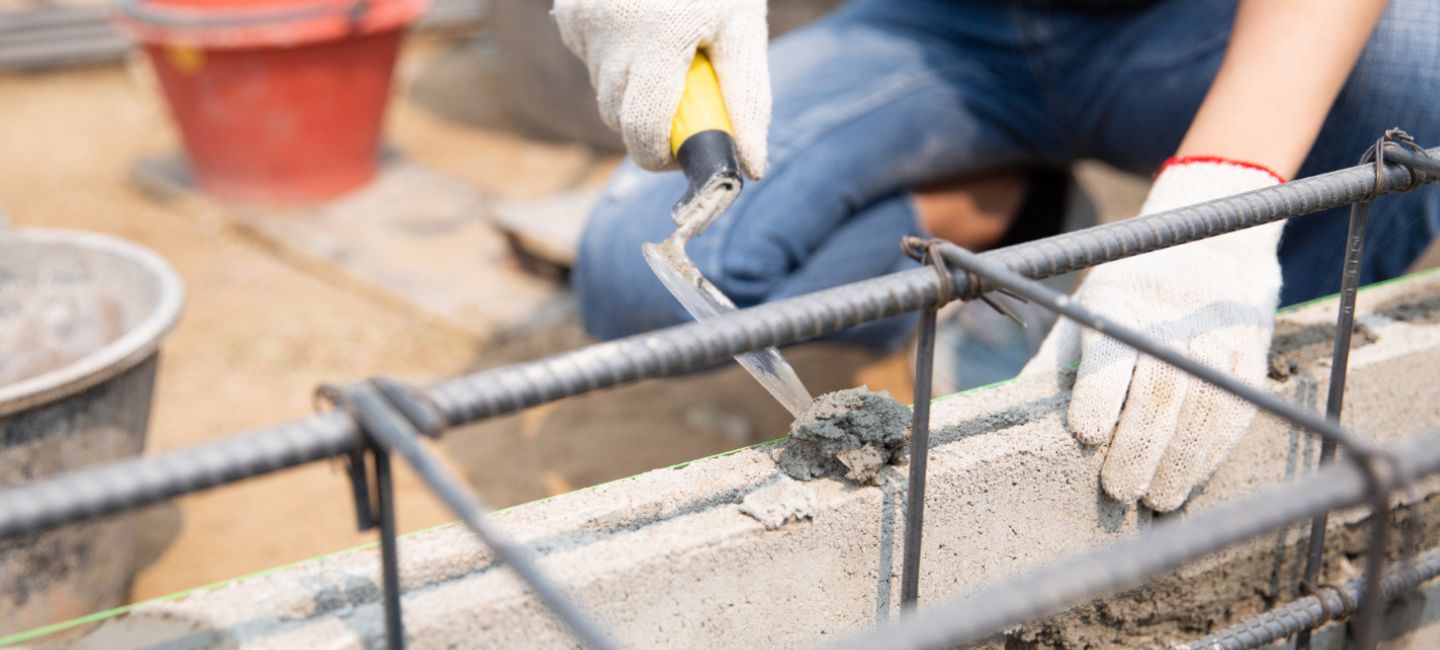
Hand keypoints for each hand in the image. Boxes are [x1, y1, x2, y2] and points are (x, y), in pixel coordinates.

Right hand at [552, 0, 770, 178]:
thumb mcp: (742, 31)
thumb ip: (746, 101)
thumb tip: (750, 167)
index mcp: (657, 41)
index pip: (641, 131)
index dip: (660, 156)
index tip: (684, 154)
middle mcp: (610, 34)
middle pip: (618, 118)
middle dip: (650, 126)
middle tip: (686, 103)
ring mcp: (583, 22)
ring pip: (604, 92)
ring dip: (634, 92)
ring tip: (668, 56)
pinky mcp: (570, 14)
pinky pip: (592, 60)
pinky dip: (615, 60)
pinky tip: (641, 30)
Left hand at [1023, 158, 1285, 511]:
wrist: (1211, 248)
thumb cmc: (1127, 295)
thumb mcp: (1083, 311)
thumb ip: (1054, 363)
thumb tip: (1010, 418)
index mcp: (1118, 303)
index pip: (1111, 354)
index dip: (1099, 397)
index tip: (1087, 436)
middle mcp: (1171, 318)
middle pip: (1158, 392)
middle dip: (1139, 448)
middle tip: (1120, 491)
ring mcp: (1217, 336)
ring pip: (1202, 408)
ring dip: (1180, 462)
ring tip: (1156, 499)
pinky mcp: (1250, 354)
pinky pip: (1234, 410)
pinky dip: (1213, 452)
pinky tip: (1191, 478)